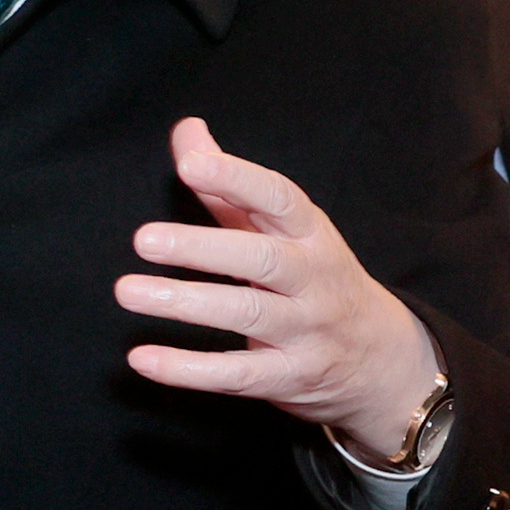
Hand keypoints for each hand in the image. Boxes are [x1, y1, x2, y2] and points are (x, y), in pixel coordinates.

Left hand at [116, 117, 441, 448]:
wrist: (380, 359)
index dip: (237, 179)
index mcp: (311, 233)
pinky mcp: (292, 378)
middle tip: (143, 239)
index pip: (279, 197)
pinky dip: (189, 369)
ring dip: (185, 303)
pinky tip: (142, 358)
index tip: (190, 164)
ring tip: (128, 290)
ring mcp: (307, 330)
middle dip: (202, 248)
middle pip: (261, 259)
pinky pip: (238, 374)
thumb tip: (186, 132)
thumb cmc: (313, 278)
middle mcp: (314, 278)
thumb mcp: (283, 231)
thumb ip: (229, 187)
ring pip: (247, 314)